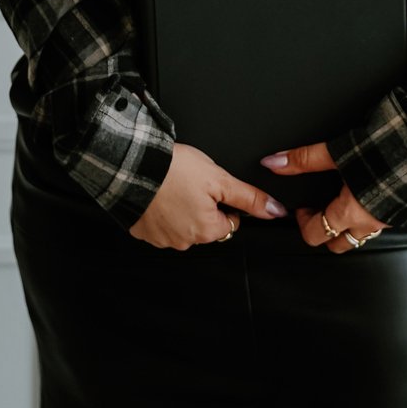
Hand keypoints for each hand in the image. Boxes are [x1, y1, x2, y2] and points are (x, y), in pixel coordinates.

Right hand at [130, 143, 288, 249]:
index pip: (229, 221)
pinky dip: (160, 211)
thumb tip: (274, 210)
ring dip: (180, 210)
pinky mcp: (143, 232)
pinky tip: (158, 194)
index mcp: (207, 229)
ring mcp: (162, 239)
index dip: (224, 201)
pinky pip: (159, 225)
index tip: (211, 187)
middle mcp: (185, 241)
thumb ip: (248, 196)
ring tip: (173, 186)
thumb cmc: (172, 170)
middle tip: (191, 184)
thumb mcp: (219, 178)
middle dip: (202, 206)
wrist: (132, 166)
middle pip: (205, 225)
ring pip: (182, 225)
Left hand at [258, 141, 387, 252]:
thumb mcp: (339, 149)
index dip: (303, 223)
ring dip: (351, 226)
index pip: (317, 235)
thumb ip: (305, 159)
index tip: (302, 208)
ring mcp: (393, 217)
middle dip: (326, 231)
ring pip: (364, 235)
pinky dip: (373, 214)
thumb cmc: (389, 147)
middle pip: (340, 244)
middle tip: (321, 210)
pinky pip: (385, 221)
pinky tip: (373, 193)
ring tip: (345, 202)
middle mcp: (372, 222)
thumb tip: (274, 163)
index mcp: (351, 212)